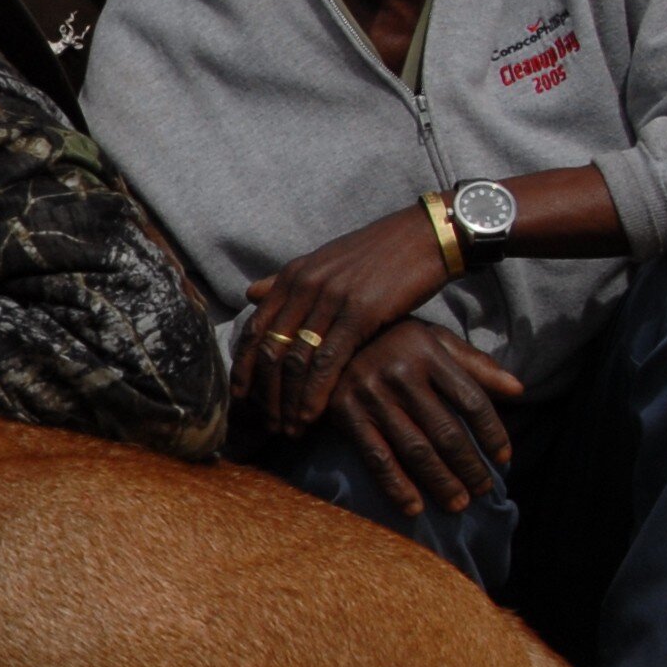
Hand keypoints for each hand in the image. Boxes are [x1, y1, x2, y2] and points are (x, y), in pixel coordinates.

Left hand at [236, 199, 455, 434]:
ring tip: (287, 429)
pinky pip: (328, 360)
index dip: (243, 368)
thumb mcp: (325, 263)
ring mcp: (330, 298)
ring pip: (295, 360)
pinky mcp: (360, 312)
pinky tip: (311, 416)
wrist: (426, 236)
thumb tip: (249, 294)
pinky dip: (315, 393)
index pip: (254, 329)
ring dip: (287, 401)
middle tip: (265, 424)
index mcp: (292, 275)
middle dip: (263, 393)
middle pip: (269, 350)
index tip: (240, 399)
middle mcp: (304, 285)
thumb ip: (286, 281)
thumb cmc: (378, 254)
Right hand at [313, 320, 524, 515]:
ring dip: (440, 482)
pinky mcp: (345, 412)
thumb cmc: (393, 343)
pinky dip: (396, 485)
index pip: (471, 400)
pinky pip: (377, 457)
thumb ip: (474, 364)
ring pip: (415, 449)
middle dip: (468, 466)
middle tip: (483, 490)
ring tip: (458, 504)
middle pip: (446, 430)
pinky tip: (414, 507)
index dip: (492, 433)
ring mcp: (370, 393)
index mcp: (429, 351)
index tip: (504, 459)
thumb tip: (519, 389)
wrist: (328, 341)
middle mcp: (399, 371)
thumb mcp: (434, 341)